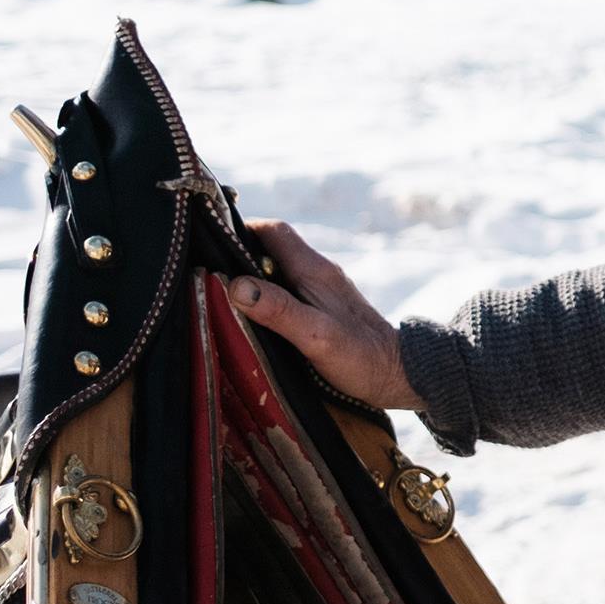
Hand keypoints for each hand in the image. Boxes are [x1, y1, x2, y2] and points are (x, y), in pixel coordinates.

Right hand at [227, 219, 421, 410]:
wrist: (399, 374)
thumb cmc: (360, 358)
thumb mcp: (316, 336)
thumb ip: (278, 310)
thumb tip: (236, 286)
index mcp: (315, 270)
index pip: (273, 231)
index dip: (240, 229)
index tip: (209, 242)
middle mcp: (317, 272)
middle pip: (270, 247)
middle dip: (238, 251)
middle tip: (205, 269)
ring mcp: (320, 289)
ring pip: (276, 268)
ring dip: (249, 274)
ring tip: (218, 290)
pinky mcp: (322, 306)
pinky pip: (285, 287)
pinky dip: (264, 292)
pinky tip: (249, 312)